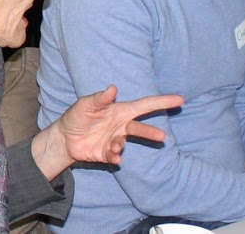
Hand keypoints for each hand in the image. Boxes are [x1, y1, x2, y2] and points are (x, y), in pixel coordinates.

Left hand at [37, 85, 182, 176]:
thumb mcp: (85, 104)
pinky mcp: (107, 153)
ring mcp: (115, 140)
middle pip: (140, 128)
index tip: (180, 99)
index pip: (144, 105)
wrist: (64, 137)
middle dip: (151, 132)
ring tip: (117, 147)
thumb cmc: (77, 116)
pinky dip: (115, 156)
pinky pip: (114, 155)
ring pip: (125, 143)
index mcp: (119, 111)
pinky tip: (114, 157)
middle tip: (163, 137)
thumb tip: (113, 88)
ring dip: (122, 145)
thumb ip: (99, 98)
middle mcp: (121, 125)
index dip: (162, 102)